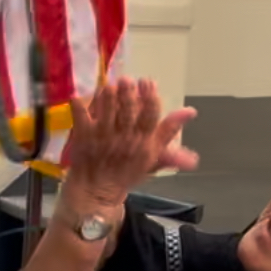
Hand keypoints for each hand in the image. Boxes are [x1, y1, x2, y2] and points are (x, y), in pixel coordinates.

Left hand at [61, 77, 197, 210]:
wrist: (98, 190)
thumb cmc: (127, 171)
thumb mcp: (154, 154)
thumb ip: (170, 131)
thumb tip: (191, 112)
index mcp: (143, 141)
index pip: (150, 116)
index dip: (149, 98)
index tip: (148, 82)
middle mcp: (124, 138)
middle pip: (127, 112)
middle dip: (127, 94)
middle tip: (127, 80)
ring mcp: (102, 137)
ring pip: (106, 113)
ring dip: (106, 97)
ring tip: (108, 85)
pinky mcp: (83, 137)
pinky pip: (81, 118)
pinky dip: (79, 106)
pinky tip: (79, 95)